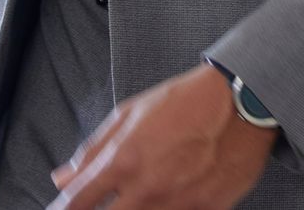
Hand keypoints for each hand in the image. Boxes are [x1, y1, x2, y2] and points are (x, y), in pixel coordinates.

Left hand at [49, 63, 275, 208]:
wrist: (241, 104)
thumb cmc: (184, 103)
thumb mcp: (129, 114)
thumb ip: (92, 150)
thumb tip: (61, 177)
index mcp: (123, 160)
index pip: (76, 202)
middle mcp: (146, 189)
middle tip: (98, 204)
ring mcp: (177, 206)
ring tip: (135, 198)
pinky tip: (162, 200)